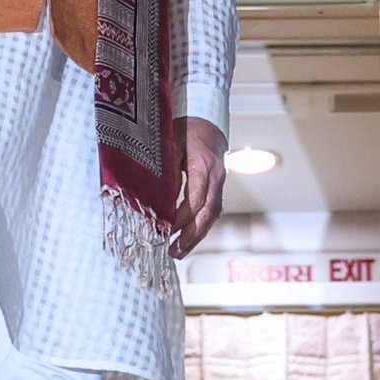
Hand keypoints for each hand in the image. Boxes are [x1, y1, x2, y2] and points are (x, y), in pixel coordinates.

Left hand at [169, 118, 226, 259]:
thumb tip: (160, 199)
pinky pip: (210, 213)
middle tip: (174, 251)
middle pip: (207, 212)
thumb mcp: (170, 143)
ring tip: (178, 252)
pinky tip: (187, 241)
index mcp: (205, 164)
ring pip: (211, 216)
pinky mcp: (217, 191)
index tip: (167, 228)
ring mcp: (219, 185)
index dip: (183, 216)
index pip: (197, 197)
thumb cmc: (186, 132)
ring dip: (196, 236)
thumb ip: (167, 169)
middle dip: (191, 234)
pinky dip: (199, 228)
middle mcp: (217, 178)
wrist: (208, 127)